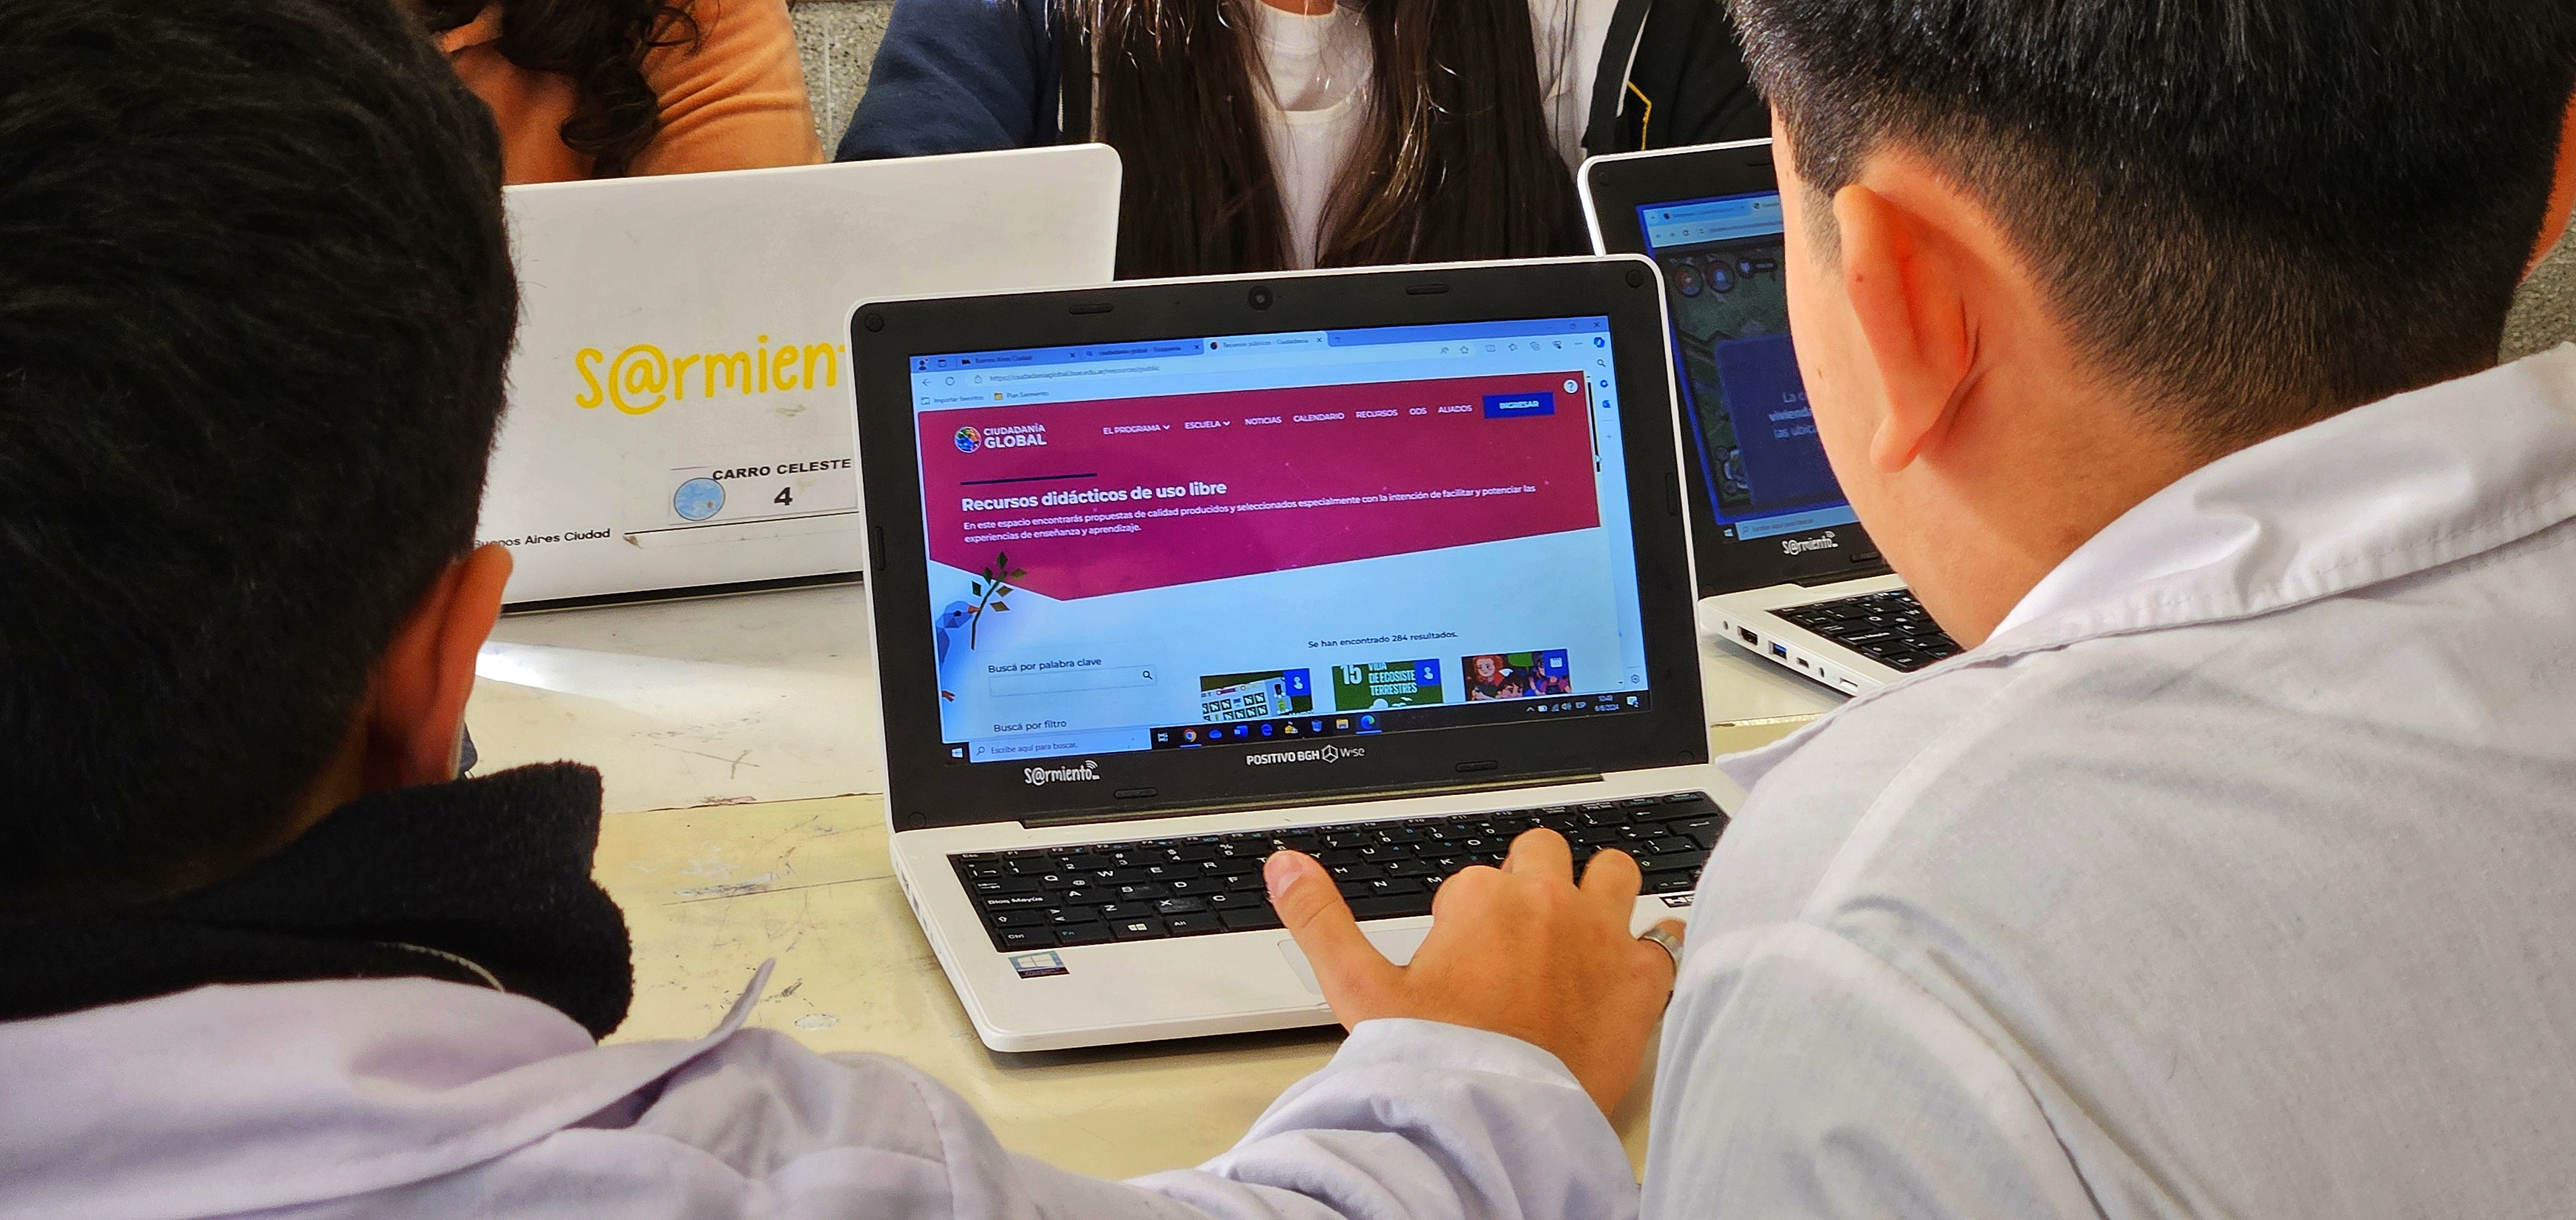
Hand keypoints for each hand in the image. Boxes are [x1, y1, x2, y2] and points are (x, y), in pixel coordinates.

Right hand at [1266, 829, 1683, 1113]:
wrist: (1493, 1125)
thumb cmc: (1432, 1064)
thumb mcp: (1358, 990)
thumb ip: (1319, 918)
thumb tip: (1284, 862)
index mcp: (1482, 898)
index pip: (1475, 878)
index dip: (1465, 914)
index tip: (1461, 955)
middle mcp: (1548, 903)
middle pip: (1545, 853)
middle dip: (1531, 882)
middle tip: (1517, 936)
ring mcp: (1602, 937)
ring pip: (1613, 872)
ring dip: (1598, 891)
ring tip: (1579, 932)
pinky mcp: (1642, 980)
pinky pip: (1666, 934)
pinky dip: (1655, 944)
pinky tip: (1639, 959)